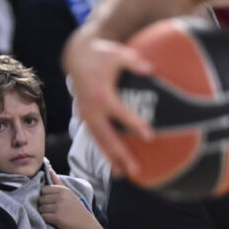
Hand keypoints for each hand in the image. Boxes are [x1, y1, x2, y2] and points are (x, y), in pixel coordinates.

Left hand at [38, 184, 93, 228]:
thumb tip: (49, 170)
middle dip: (44, 205)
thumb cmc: (76, 209)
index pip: (44, 189)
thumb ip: (58, 182)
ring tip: (52, 215)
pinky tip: (52, 220)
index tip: (51, 201)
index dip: (45, 196)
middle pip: (41, 199)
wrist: (86, 225)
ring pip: (41, 208)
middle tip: (51, 209)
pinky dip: (46, 219)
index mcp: (64, 190)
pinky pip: (44, 216)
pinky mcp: (57, 218)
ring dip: (44, 213)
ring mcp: (59, 207)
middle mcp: (61, 197)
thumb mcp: (69, 194)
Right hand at [62, 31, 153, 177]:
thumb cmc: (102, 55)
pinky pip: (95, 139)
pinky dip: (104, 152)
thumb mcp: (118, 54)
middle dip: (120, 154)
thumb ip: (134, 62)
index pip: (119, 113)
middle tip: (134, 169)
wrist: (78, 57)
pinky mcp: (86, 119)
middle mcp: (92, 110)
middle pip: (107, 136)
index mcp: (101, 95)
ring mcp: (87, 116)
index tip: (149, 136)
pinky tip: (114, 164)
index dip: (134, 124)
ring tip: (123, 174)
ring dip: (111, 159)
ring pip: (99, 142)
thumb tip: (150, 69)